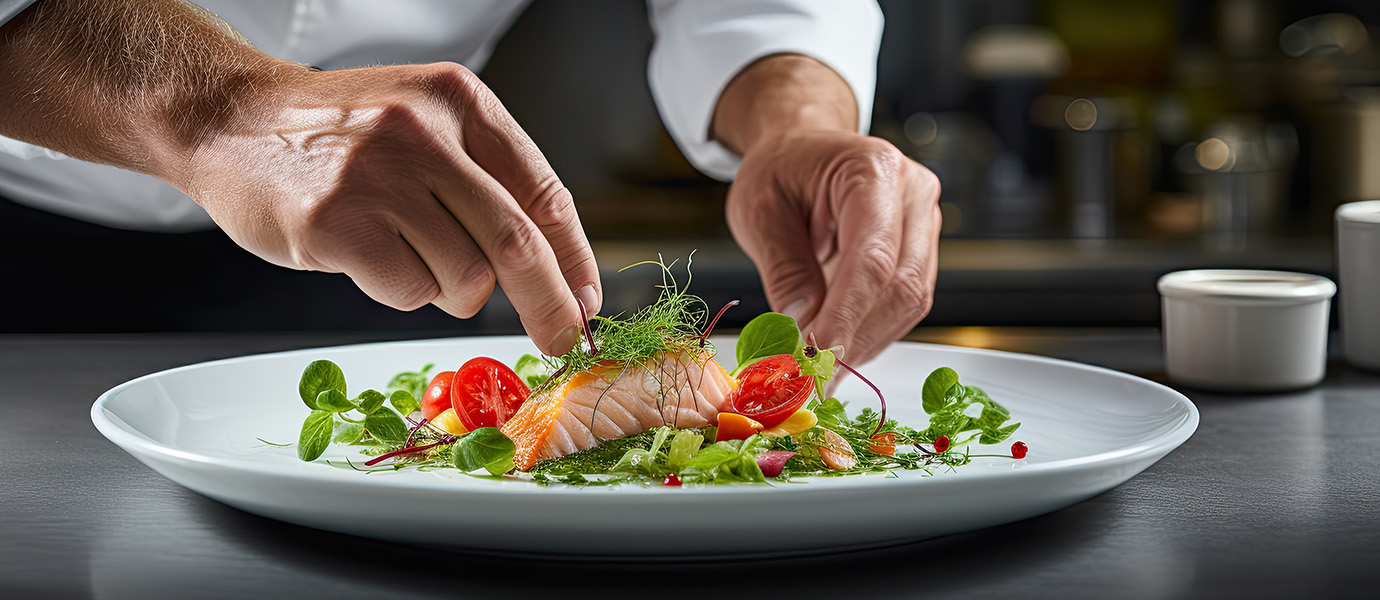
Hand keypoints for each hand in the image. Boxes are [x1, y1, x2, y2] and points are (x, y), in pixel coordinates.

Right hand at [180, 62, 600, 354]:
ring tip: (401, 248)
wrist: (229, 119)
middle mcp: (425, 131)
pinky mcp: (338, 224)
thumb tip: (554, 272)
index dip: (574, 258)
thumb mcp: (424, 124)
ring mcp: (379, 177)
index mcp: (461, 102)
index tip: (585, 302)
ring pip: (464, 278)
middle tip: (559, 341)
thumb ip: (484, 182)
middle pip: (517, 244)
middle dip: (548, 306)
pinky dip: (398, 291)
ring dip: (446, 288)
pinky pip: (408, 293)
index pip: (544, 193)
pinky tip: (366, 254)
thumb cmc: (337, 135)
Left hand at [726, 131, 940, 364]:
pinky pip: (904, 304)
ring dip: (863, 341)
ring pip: (909, 303)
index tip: (817, 355)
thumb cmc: (779, 170)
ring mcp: (924, 223)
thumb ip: (783, 270)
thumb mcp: (759, 212)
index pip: (871, 258)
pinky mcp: (922, 251)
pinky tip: (836, 344)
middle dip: (855, 337)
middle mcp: (913, 193)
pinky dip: (869, 332)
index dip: (846, 315)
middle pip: (901, 286)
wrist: (801, 149)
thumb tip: (800, 330)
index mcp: (873, 170)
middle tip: (810, 375)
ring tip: (817, 364)